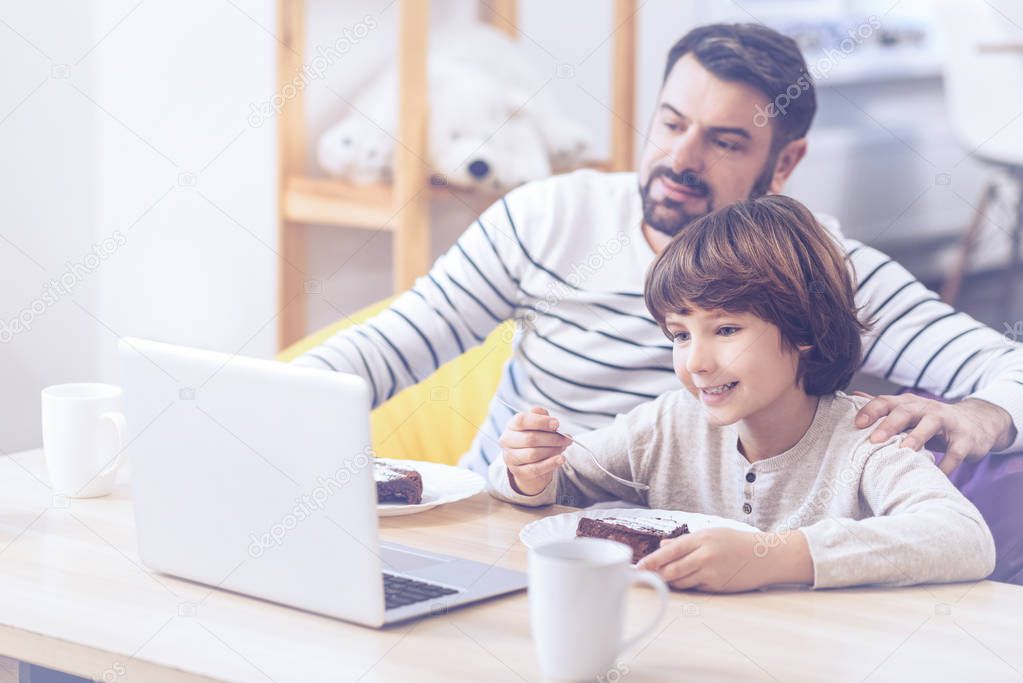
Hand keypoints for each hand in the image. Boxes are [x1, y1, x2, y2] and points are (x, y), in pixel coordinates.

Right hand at [498, 406, 572, 495]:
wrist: (529, 462)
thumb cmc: (534, 438)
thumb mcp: (537, 425)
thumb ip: (541, 417)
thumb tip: (547, 416)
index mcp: (511, 426)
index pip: (522, 420)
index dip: (540, 421)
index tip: (557, 424)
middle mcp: (507, 441)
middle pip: (530, 439)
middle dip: (552, 438)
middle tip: (566, 438)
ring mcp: (511, 458)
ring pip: (534, 454)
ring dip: (553, 450)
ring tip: (563, 447)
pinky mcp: (519, 472)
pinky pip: (536, 468)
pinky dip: (551, 463)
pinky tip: (561, 459)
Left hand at [636, 528, 812, 592]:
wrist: (767, 556)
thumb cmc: (738, 542)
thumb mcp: (712, 534)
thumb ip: (686, 542)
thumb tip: (663, 545)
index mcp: (702, 538)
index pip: (671, 550)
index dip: (652, 560)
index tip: (639, 566)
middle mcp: (705, 555)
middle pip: (672, 569)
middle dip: (656, 575)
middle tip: (644, 577)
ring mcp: (712, 572)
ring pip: (681, 581)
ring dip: (670, 582)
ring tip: (662, 579)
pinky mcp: (718, 586)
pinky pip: (696, 588)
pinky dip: (688, 586)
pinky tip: (686, 582)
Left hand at [852, 392, 1015, 474]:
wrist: (976, 424)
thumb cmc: (931, 421)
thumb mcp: (908, 412)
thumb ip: (882, 406)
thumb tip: (853, 395)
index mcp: (908, 403)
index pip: (885, 401)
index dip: (870, 410)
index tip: (856, 424)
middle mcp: (926, 408)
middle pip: (905, 411)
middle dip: (888, 425)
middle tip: (874, 441)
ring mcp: (947, 422)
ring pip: (930, 426)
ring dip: (916, 438)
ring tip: (904, 452)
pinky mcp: (965, 439)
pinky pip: (955, 452)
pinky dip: (946, 464)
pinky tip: (935, 475)